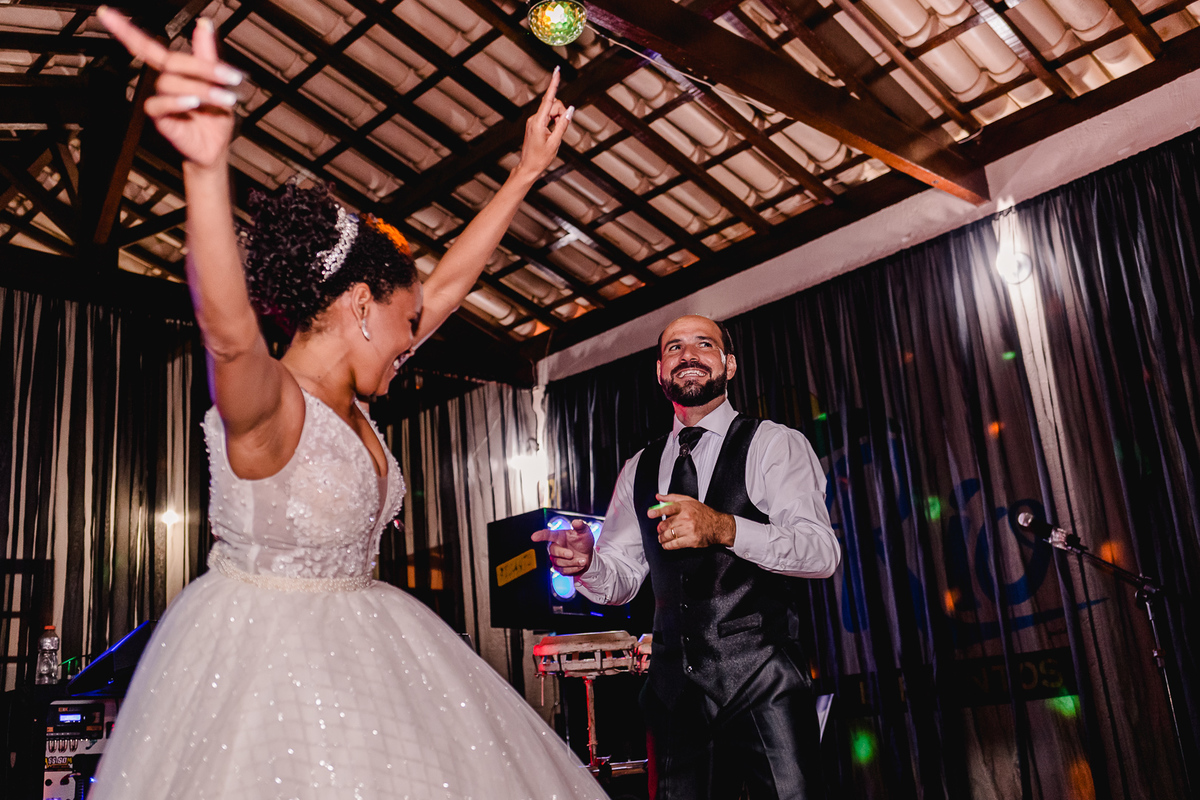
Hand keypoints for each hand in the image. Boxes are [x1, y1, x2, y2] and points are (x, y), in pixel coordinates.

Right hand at [98, 8, 241, 168]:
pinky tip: (192, 103)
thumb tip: (204, 25)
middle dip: (202, 67)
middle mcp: (164, 84)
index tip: (107, 14)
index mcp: (174, 72)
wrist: (216, 147)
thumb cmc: (214, 116)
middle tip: (229, 76)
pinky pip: (158, 106)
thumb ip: (207, 53)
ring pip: (169, 83)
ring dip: (201, 89)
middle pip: (170, 62)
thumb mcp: (218, 82)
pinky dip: (176, 102)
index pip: (148, 46)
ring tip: (224, 98)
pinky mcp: (161, 119)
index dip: (126, 30)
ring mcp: (160, 101)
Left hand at [513, 67, 572, 180]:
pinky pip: (548, 117)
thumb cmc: (541, 157)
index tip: (557, 70)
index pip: (549, 99)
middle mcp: (534, 118)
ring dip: (558, 119)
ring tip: (554, 135)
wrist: (528, 167)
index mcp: (538, 122)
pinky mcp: (534, 123)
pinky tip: (551, 134)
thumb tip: (570, 110)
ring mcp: (533, 120)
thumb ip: (563, 124)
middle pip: (554, 105)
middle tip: (561, 129)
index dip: (554, 83)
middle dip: (562, 113)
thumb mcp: (555, 142)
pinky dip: (554, 122)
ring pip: (552, 111)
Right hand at [531, 519, 593, 575]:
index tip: (534, 537)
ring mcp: (557, 558)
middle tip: (572, 554)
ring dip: (573, 562)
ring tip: (582, 560)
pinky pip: (564, 571)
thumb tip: (577, 522)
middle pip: (552, 551)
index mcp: (559, 536)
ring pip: (558, 562)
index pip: (548, 535)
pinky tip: (580, 564)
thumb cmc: (584, 542)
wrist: (589, 556)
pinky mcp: (560, 568)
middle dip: (562, 553)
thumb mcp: (585, 532)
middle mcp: (556, 547)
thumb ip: (581, 526)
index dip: (540, 535)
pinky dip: (574, 568)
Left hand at [650, 493, 735, 549]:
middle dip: (660, 529)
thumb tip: (659, 497)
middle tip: (659, 530)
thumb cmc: (704, 514)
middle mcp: (686, 518)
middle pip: (666, 524)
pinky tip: (666, 544)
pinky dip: (668, 545)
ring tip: (662, 538)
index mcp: (685, 507)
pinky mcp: (691, 540)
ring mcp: (689, 530)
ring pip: (669, 535)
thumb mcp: (689, 501)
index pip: (668, 508)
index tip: (650, 513)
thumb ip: (672, 498)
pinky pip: (675, 544)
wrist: (719, 526)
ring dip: (662, 538)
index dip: (658, 511)